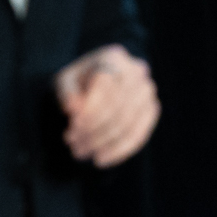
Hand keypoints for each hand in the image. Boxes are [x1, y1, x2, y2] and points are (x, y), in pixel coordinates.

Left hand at [55, 44, 159, 167]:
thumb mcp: (64, 82)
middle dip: (94, 132)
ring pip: (129, 123)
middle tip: (73, 145)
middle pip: (118, 107)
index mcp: (113, 57)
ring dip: (103, 143)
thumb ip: (66, 93)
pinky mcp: (152, 109)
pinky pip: (140, 134)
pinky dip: (120, 150)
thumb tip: (74, 110)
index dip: (90, 111)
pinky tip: (101, 159)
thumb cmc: (78, 82)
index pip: (106, 86)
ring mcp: (148, 90)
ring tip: (81, 152)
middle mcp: (136, 71)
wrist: (97, 82)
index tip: (71, 129)